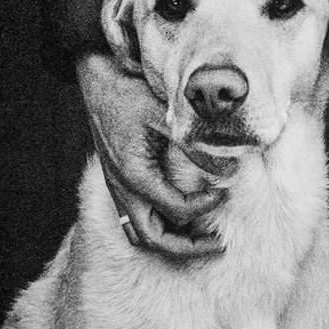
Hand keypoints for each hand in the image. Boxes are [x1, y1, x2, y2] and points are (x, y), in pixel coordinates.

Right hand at [75, 51, 226, 258]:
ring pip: (140, 233)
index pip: (177, 210)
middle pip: (153, 239)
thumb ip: (195, 146)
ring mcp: (118, 188)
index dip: (205, 207)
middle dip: (187, 247)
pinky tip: (180, 214)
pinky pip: (135, 218)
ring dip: (170, 240)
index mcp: (136, 177)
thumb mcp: (165, 116)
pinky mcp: (118, 181)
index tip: (224, 192)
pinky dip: (158, 224)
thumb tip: (230, 169)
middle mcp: (123, 189)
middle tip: (218, 244)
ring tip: (200, 237)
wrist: (98, 80)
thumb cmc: (130, 94)